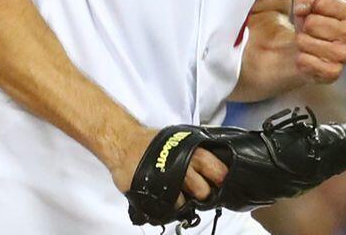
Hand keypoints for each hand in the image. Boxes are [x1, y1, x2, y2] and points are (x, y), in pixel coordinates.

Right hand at [108, 124, 228, 202]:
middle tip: (198, 192)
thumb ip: (196, 148)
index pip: (214, 167)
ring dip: (183, 201)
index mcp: (191, 150)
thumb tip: (215, 157)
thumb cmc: (152, 141)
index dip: (219, 177)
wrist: (124, 143)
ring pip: (185, 202)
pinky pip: (167, 207)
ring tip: (176, 193)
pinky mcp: (153, 192)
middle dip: (202, 194)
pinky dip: (168, 206)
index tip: (221, 182)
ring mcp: (167, 179)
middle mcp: (182, 164)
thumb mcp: (179, 138)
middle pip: (202, 190)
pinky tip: (165, 197)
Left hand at [291, 0, 345, 83]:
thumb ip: (305, 0)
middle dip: (304, 25)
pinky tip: (304, 58)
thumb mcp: (304, 4)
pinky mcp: (333, 74)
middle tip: (308, 31)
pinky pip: (308, 64)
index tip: (312, 12)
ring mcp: (345, 56)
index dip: (310, 6)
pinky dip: (301, 60)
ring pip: (308, 44)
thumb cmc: (306, 24)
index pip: (324, 2)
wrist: (297, 55)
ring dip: (301, 42)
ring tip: (304, 44)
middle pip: (314, 23)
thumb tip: (303, 10)